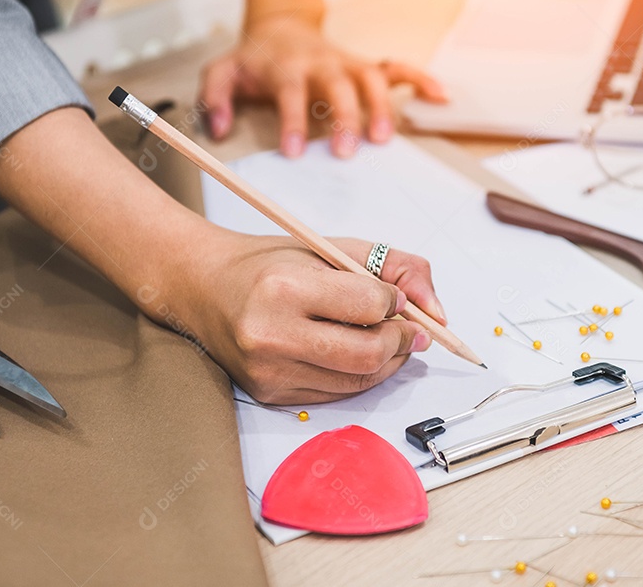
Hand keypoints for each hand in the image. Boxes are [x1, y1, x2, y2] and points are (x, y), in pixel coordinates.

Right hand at [176, 232, 446, 404]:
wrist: (205, 289)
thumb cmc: (271, 265)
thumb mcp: (332, 247)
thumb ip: (396, 267)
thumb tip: (438, 313)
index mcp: (285, 287)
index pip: (370, 305)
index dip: (396, 303)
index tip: (396, 298)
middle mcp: (272, 334)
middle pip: (369, 354)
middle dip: (400, 341)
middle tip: (406, 328)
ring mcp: (268, 371)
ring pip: (358, 380)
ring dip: (386, 361)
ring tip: (384, 339)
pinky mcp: (269, 395)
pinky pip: (336, 394)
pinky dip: (358, 376)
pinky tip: (353, 353)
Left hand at [198, 15, 447, 157]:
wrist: (280, 25)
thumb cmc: (254, 59)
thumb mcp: (222, 72)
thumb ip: (213, 99)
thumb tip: (217, 130)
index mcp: (286, 66)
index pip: (291, 92)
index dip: (294, 121)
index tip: (296, 152)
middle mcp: (321, 63)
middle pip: (338, 85)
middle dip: (345, 117)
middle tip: (346, 153)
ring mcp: (347, 62)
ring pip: (371, 78)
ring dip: (381, 106)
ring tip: (384, 139)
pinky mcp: (365, 65)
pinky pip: (398, 68)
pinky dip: (421, 79)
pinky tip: (439, 96)